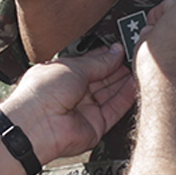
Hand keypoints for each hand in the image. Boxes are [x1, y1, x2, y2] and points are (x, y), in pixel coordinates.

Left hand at [1, 45, 136, 164]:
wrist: (37, 124)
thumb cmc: (42, 93)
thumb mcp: (72, 66)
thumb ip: (98, 61)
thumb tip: (115, 51)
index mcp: (62, 76)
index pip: (90, 64)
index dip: (105, 56)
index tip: (121, 48)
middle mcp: (73, 94)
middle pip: (102, 79)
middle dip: (117, 68)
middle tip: (134, 56)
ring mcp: (84, 111)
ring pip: (110, 94)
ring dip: (124, 81)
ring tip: (139, 68)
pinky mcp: (95, 126)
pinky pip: (114, 111)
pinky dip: (125, 98)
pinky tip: (135, 85)